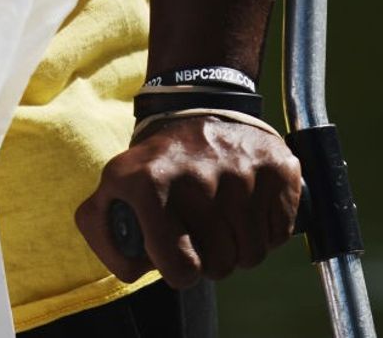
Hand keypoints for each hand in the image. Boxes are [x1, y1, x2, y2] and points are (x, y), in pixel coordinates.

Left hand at [75, 116, 301, 287]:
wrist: (197, 109)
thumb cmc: (155, 165)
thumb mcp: (112, 189)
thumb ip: (103, 233)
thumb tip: (130, 268)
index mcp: (148, 185)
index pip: (181, 268)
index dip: (180, 272)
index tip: (178, 256)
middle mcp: (196, 177)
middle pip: (221, 265)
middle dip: (211, 260)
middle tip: (201, 237)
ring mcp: (240, 172)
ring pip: (253, 254)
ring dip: (239, 248)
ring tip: (221, 222)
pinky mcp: (277, 168)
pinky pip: (279, 233)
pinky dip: (265, 231)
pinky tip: (246, 208)